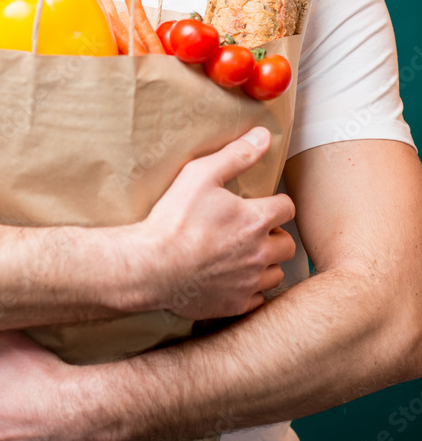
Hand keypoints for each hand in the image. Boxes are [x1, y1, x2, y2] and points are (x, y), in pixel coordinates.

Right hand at [130, 127, 295, 319]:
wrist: (151, 266)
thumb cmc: (174, 219)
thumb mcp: (201, 175)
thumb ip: (237, 155)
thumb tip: (264, 135)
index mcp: (256, 220)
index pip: (287, 208)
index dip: (276, 203)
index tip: (262, 204)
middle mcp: (260, 253)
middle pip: (288, 244)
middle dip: (275, 234)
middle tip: (253, 230)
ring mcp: (248, 282)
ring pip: (276, 273)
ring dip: (266, 263)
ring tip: (245, 255)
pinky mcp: (235, 305)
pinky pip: (258, 298)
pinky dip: (250, 288)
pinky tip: (232, 279)